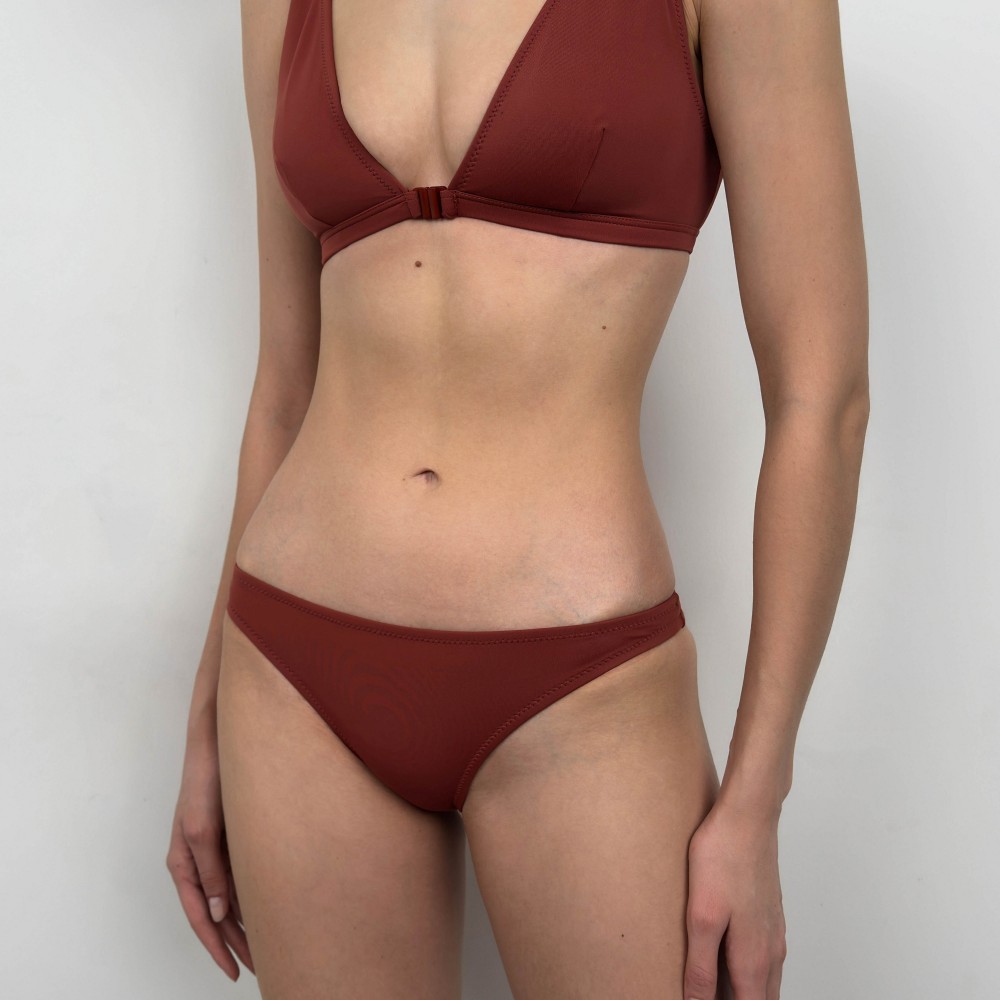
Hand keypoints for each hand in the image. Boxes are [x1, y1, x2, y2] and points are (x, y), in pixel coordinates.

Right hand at [165, 726, 253, 981]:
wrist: (221, 739)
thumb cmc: (207, 778)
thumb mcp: (204, 828)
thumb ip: (211, 871)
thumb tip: (219, 913)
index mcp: (183, 862)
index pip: (200, 917)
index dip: (216, 946)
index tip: (235, 970)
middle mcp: (197, 860)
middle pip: (215, 913)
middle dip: (234, 942)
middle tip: (260, 966)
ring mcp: (215, 848)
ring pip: (228, 896)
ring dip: (245, 921)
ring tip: (268, 945)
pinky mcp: (231, 834)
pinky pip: (239, 874)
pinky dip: (250, 894)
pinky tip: (268, 905)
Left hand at [683, 797, 786, 999]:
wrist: (748, 816)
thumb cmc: (724, 859)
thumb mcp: (703, 917)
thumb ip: (701, 967)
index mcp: (755, 960)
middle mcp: (771, 951)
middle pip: (759, 999)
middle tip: (703, 993)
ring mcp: (772, 931)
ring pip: (762, 980)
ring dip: (740, 989)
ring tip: (708, 983)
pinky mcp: (767, 913)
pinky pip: (761, 956)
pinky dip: (744, 969)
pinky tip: (721, 954)